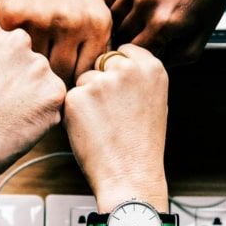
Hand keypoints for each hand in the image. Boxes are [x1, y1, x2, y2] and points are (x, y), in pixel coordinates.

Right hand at [0, 0, 111, 82]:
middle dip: (52, 81)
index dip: (74, 85)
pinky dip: (11, 52)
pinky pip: (12, 49)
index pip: (85, 75)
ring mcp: (40, 20)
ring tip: (26, 71)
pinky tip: (12, 51)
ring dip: (29, 69)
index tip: (64, 85)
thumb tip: (88, 89)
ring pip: (34, 66)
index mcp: (97, 25)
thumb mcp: (94, 12)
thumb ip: (94, 48)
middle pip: (61, 76)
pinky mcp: (12, 16)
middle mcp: (71, 24)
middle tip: (42, 83)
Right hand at [0, 17, 63, 225]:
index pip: (9, 38)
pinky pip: (57, 104)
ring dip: (32, 100)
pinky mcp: (53, 95)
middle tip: (0, 108)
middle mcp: (15, 41)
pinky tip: (20, 128)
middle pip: (30, 57)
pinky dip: (44, 118)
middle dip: (20, 82)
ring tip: (7, 120)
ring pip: (45, 81)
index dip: (3, 67)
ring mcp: (36, 67)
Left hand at [64, 44, 168, 210]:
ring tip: (104, 125)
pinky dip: (75, 113)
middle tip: (113, 113)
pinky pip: (70, 97)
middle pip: (102, 62)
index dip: (118, 70)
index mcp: (151, 67)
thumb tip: (115, 61)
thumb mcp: (154, 100)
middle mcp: (127, 69)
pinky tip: (91, 130)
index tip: (122, 90)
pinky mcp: (77, 97)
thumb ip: (138, 76)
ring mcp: (101, 82)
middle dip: (102, 81)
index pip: (124, 50)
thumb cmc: (142, 144)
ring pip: (84, 80)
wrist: (130, 175)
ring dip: (87, 97)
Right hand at [105, 0, 225, 64]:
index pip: (133, 53)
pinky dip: (116, 5)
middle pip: (120, 35)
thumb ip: (172, 61)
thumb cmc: (208, 2)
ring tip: (135, 25)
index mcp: (163, 24)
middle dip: (128, 41)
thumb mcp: (198, 41)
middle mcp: (146, 2)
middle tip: (138, 40)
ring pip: (111, 16)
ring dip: (120, 24)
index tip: (142, 55)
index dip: (137, 57)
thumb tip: (144, 66)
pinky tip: (131, 7)